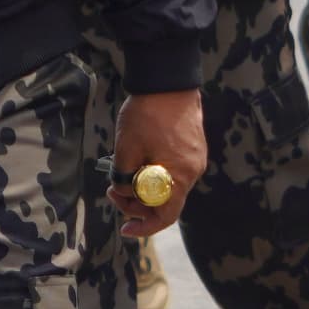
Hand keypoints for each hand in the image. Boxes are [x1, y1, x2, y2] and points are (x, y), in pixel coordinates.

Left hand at [114, 90, 205, 236]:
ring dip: (144, 186)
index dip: (144, 227)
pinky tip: (138, 158)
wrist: (168, 79)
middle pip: (166, 202)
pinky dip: (155, 172)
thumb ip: (123, 178)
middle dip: (137, 203)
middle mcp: (193, 171)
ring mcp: (196, 158)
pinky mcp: (193, 145)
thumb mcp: (126, 150)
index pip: (166, 216)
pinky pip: (173, 169)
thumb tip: (123, 190)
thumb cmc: (147, 115)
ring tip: (122, 170)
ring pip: (168, 185)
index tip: (125, 228)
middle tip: (113, 190)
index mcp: (179, 177)